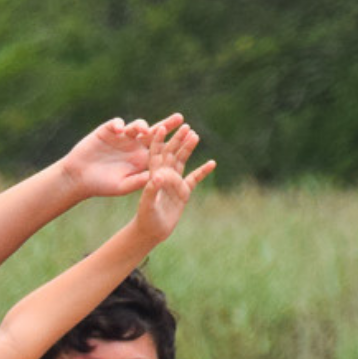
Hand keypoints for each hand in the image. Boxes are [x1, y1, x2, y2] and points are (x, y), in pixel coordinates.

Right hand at [59, 114, 185, 198]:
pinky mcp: (107, 130)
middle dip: (167, 125)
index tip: (189, 137)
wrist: (79, 178)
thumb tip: (157, 177)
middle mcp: (134, 145)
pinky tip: (120, 130)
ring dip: (141, 126)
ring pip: (136, 126)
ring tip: (144, 129)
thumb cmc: (102, 185)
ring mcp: (121, 137)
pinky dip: (119, 125)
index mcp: (141, 158)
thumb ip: (138, 181)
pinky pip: (116, 124)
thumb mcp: (122, 186)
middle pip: (154, 132)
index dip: (174, 142)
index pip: (161, 148)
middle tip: (180, 119)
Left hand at [132, 121, 215, 242]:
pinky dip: (202, 171)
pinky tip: (212, 163)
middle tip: (186, 126)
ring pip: (182, 162)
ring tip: (195, 135)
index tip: (162, 127)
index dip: (158, 141)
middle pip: (172, 154)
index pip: (155, 154)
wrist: (152, 232)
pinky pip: (194, 179)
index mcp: (153, 175)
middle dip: (178, 140)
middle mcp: (164, 176)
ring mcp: (174, 183)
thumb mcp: (147, 204)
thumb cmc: (145, 218)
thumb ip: (152, 190)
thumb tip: (158, 177)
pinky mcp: (183, 192)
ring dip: (188, 149)